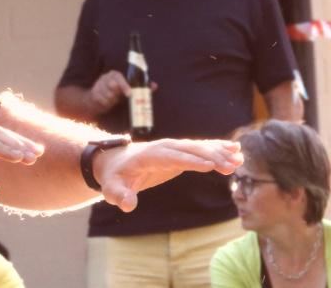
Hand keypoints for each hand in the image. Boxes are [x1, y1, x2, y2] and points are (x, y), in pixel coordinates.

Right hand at [87, 70, 130, 114]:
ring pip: (109, 94)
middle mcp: (105, 77)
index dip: (124, 85)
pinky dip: (107, 103)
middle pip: (112, 85)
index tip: (129, 94)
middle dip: (116, 93)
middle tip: (118, 97)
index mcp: (113, 74)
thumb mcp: (120, 89)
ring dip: (112, 100)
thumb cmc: (113, 92)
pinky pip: (103, 100)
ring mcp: (98, 84)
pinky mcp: (94, 92)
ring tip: (112, 100)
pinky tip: (106, 102)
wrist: (97, 98)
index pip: (118, 77)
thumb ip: (125, 89)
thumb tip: (130, 93)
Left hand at [94, 138, 242, 211]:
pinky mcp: (179, 152)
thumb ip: (119, 196)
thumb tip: (128, 205)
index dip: (190, 161)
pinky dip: (217, 148)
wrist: (113, 161)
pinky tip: (235, 150)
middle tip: (233, 165)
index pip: (171, 157)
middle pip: (189, 150)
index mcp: (148, 156)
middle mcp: (162, 148)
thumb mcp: (112, 188)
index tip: (211, 166)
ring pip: (198, 147)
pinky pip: (200, 149)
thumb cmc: (114, 177)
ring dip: (218, 151)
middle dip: (211, 156)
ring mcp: (172, 148)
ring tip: (240, 158)